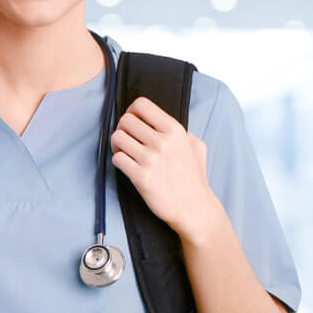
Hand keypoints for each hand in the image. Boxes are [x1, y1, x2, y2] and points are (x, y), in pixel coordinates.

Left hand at [110, 96, 218, 238]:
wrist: (194, 208)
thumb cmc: (194, 177)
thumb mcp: (196, 145)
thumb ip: (179, 130)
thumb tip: (158, 120)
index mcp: (175, 130)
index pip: (141, 104)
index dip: (132, 111)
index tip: (134, 122)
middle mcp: (163, 142)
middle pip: (125, 120)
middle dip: (123, 129)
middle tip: (128, 140)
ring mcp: (151, 159)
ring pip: (117, 138)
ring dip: (118, 145)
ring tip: (126, 153)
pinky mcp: (141, 177)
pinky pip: (117, 159)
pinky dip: (118, 161)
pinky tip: (127, 166)